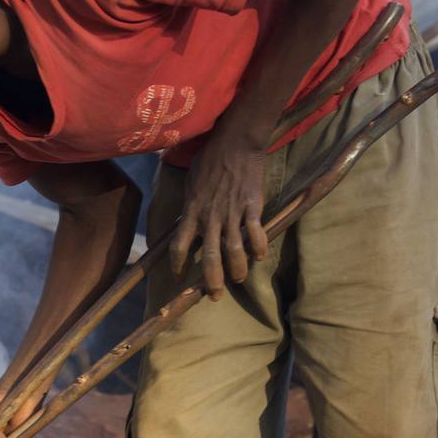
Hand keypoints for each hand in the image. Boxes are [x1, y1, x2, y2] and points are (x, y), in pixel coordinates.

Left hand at [166, 134, 268, 299]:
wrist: (234, 142)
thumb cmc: (209, 160)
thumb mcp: (191, 184)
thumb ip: (190, 207)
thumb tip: (187, 222)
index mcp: (191, 211)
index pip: (179, 246)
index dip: (178, 266)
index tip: (179, 278)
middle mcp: (210, 216)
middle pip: (209, 256)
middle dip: (212, 280)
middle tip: (214, 295)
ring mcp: (232, 212)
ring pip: (234, 249)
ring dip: (237, 269)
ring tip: (239, 279)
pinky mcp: (252, 205)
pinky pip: (256, 232)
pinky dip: (259, 246)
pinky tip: (259, 256)